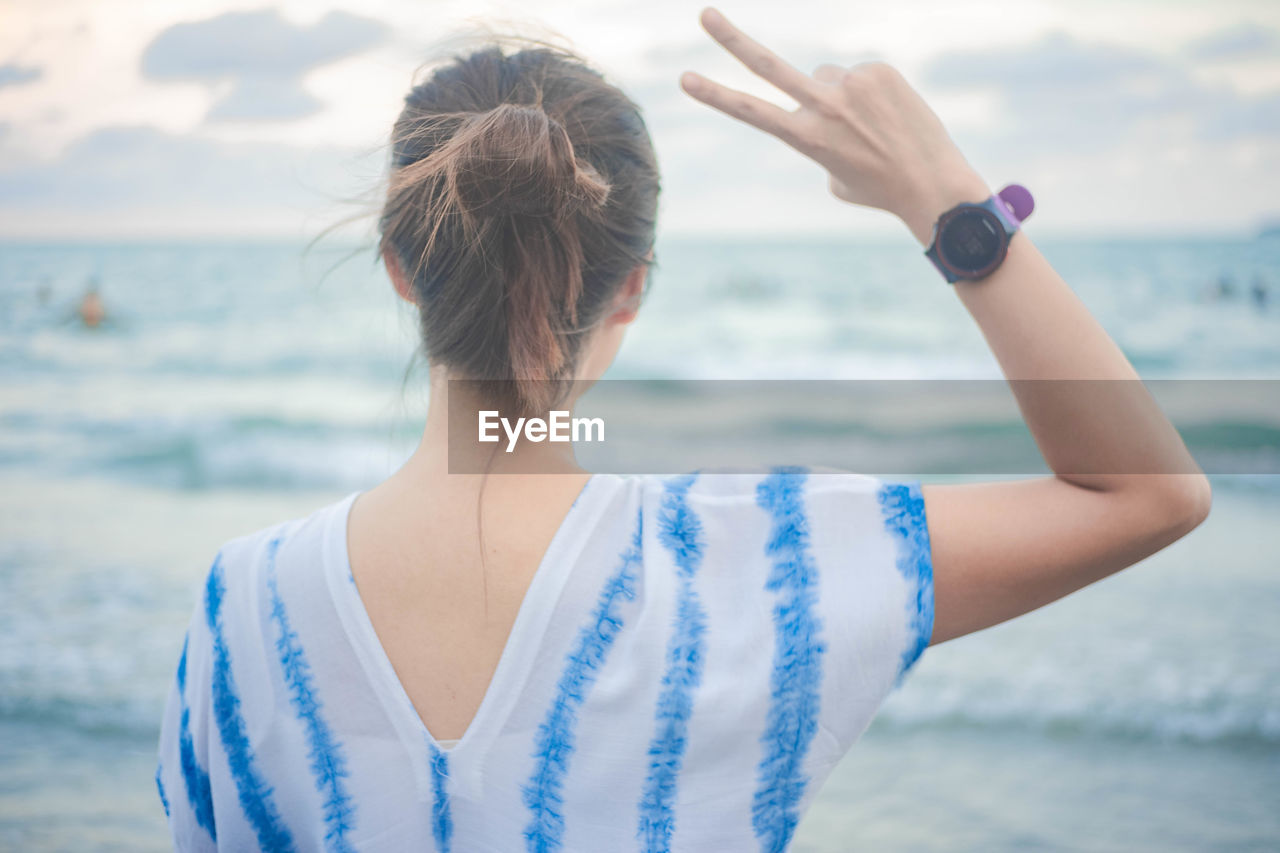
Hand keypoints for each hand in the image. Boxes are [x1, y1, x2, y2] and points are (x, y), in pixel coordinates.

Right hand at [681, 7, 989, 244]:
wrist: (932, 181)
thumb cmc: (878, 187)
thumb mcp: (834, 173)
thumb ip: (820, 132)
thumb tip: (829, 98)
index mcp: (805, 138)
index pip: (750, 111)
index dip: (714, 95)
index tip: (686, 78)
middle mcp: (824, 106)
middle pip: (768, 66)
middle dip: (730, 39)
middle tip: (705, 15)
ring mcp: (852, 84)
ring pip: (827, 77)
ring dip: (839, 95)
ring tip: (868, 125)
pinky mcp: (878, 70)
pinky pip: (859, 74)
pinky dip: (869, 92)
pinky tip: (889, 116)